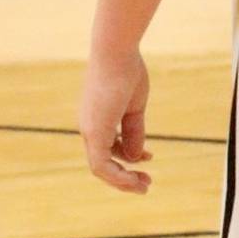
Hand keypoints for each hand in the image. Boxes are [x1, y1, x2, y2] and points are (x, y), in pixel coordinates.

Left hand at [79, 48, 151, 193]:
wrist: (117, 51)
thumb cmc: (127, 71)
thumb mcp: (135, 106)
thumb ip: (134, 132)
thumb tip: (134, 157)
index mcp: (97, 119)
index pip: (109, 147)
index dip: (129, 156)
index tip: (150, 156)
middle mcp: (89, 127)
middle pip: (103, 162)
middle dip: (125, 175)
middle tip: (146, 183)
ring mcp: (89, 130)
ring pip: (101, 168)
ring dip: (122, 181)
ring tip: (144, 186)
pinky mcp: (94, 132)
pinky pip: (101, 165)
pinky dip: (117, 175)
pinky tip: (134, 179)